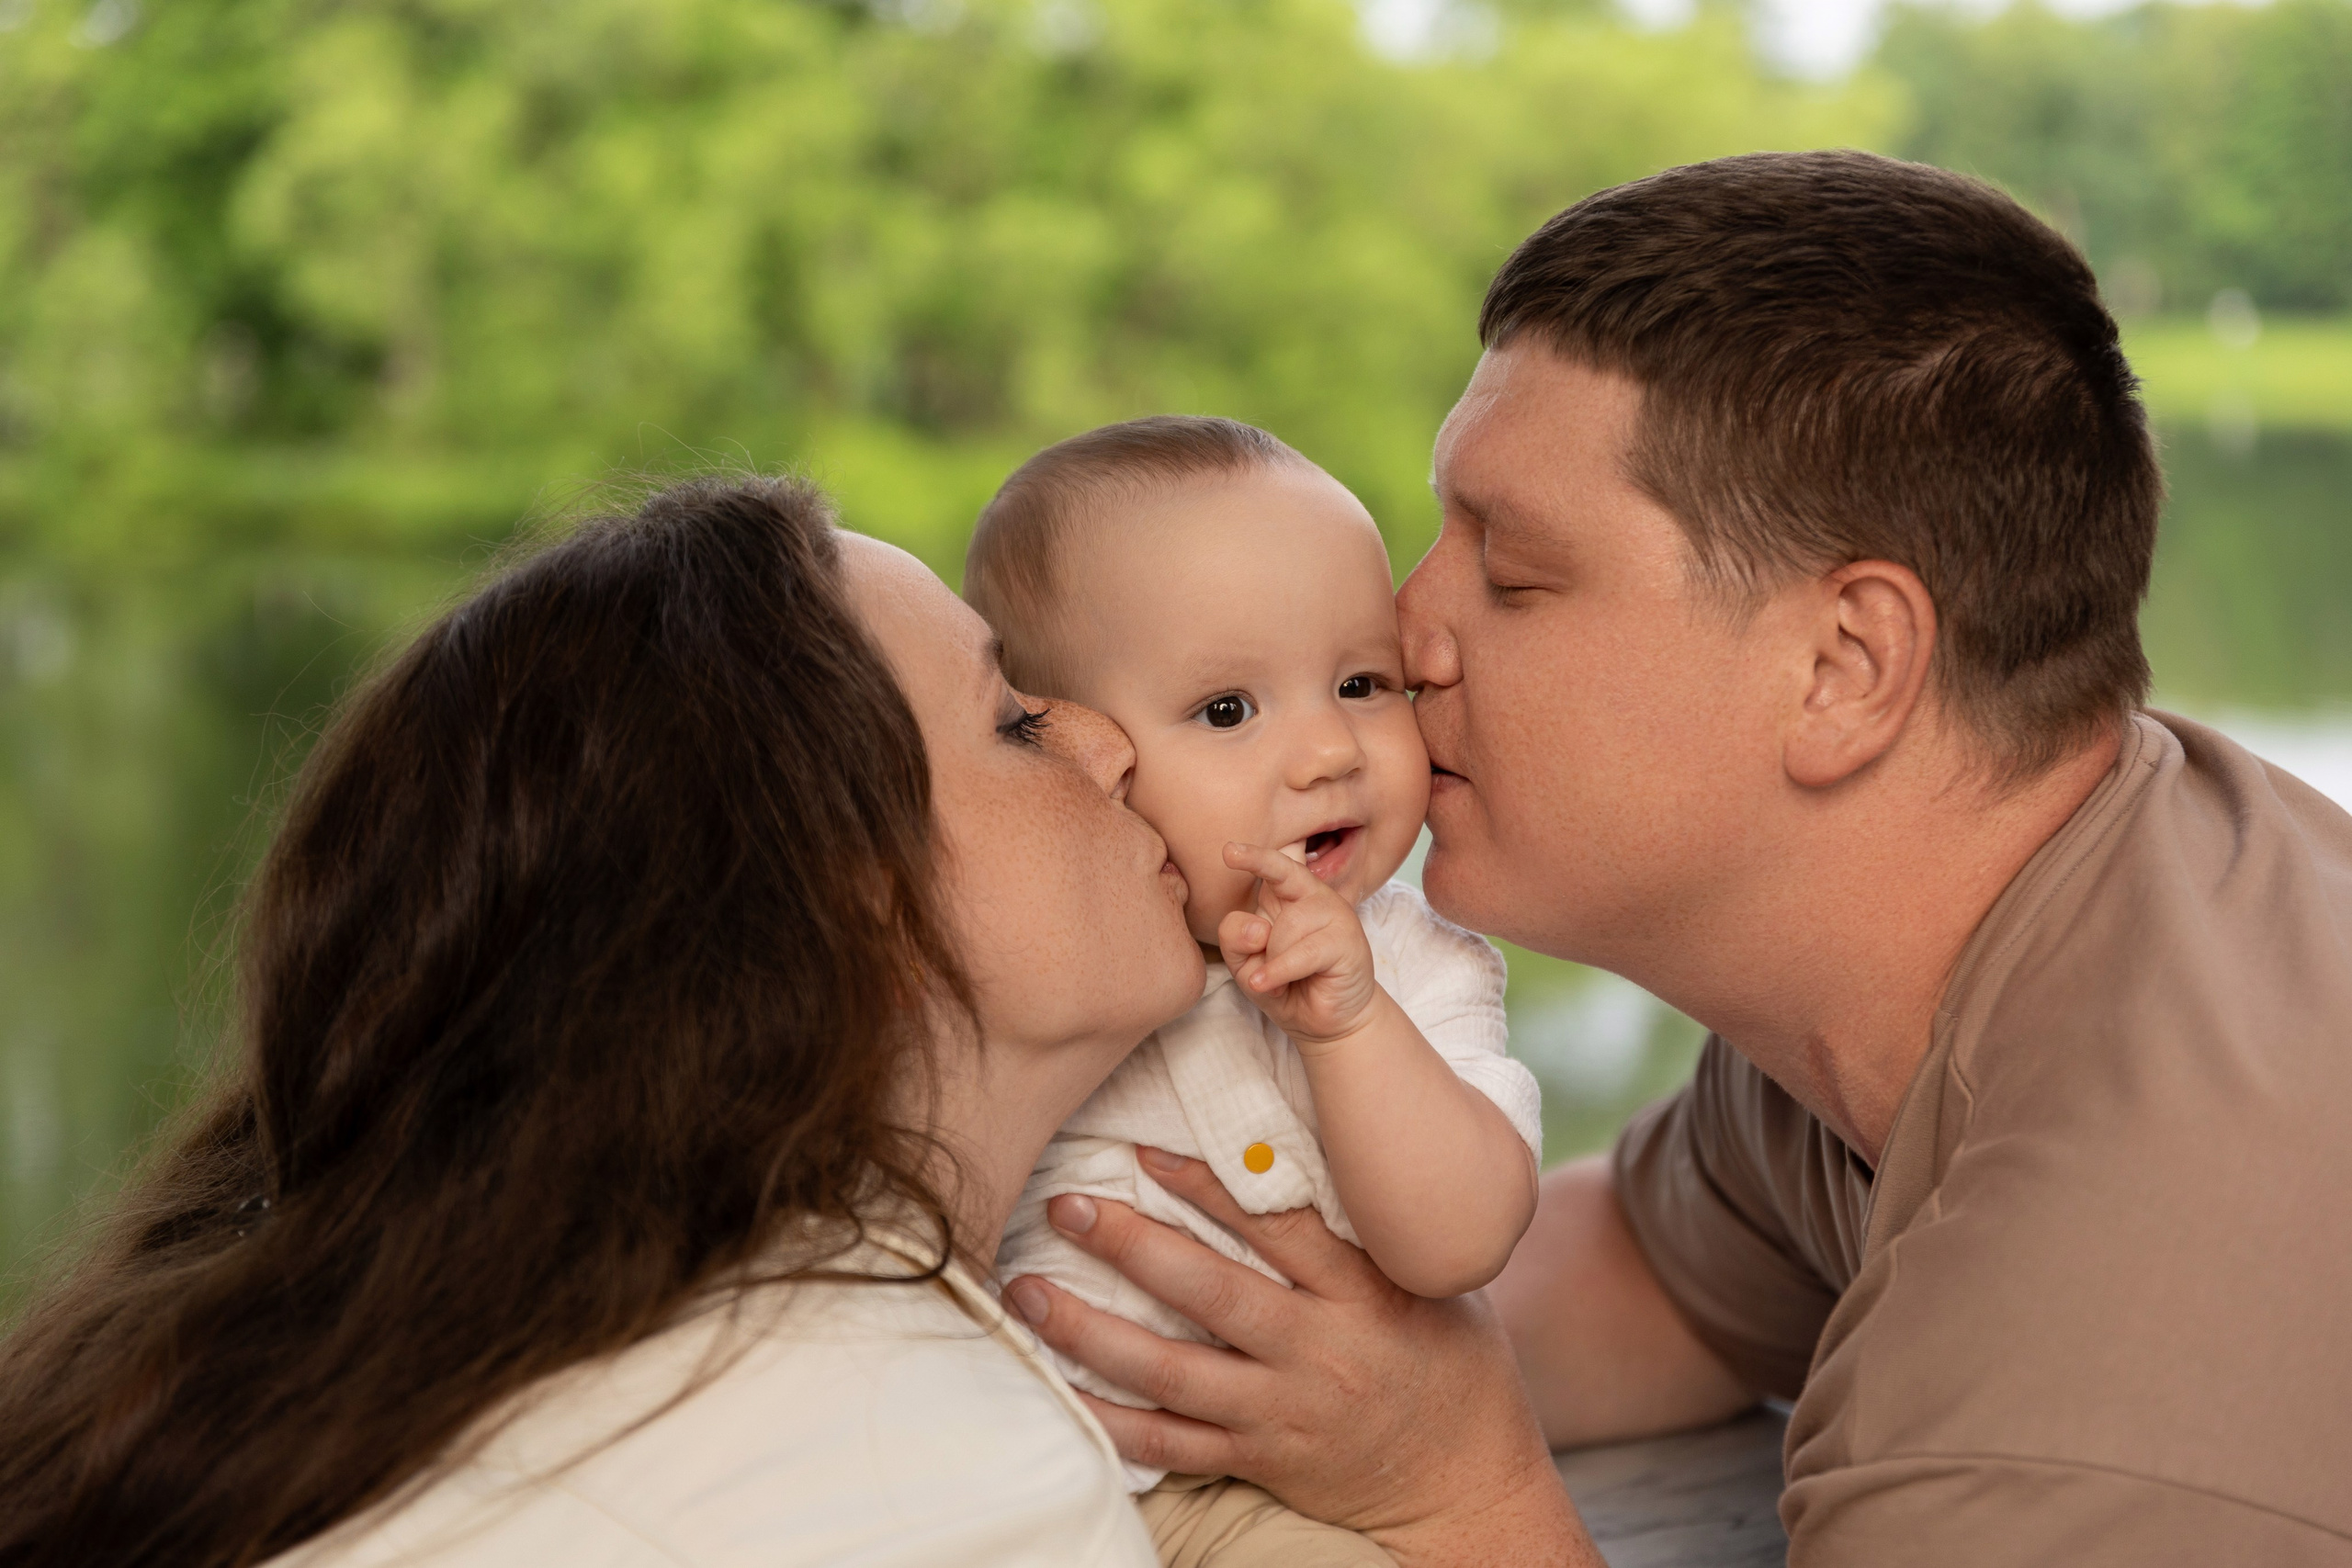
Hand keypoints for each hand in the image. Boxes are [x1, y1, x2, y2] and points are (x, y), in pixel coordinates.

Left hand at [1005, 1149, 1598, 1567]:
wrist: (1471, 1481)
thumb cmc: (1450, 1361)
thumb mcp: (1427, 1282)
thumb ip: (1362, 1230)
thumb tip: (1280, 1152)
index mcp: (1364, 1294)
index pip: (1278, 1227)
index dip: (1208, 1185)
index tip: (1144, 1150)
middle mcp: (1319, 1352)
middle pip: (1211, 1293)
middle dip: (1130, 1246)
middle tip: (1066, 1207)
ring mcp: (1285, 1413)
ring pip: (1173, 1374)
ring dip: (1091, 1332)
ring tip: (1029, 1296)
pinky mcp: (1263, 1461)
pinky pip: (1174, 1447)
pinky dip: (1112, 1422)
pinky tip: (1062, 1391)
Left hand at [1215, 842, 1381, 1048]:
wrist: (1324, 1021)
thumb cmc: (1284, 984)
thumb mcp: (1245, 962)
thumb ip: (1236, 938)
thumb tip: (1258, 929)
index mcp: (1285, 894)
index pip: (1274, 862)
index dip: (1255, 853)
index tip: (1229, 850)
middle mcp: (1310, 895)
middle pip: (1282, 871)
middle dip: (1258, 866)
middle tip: (1237, 877)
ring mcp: (1333, 914)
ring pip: (1286, 926)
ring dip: (1273, 960)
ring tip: (1280, 980)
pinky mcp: (1346, 941)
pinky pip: (1302, 952)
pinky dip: (1279, 971)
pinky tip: (1265, 985)